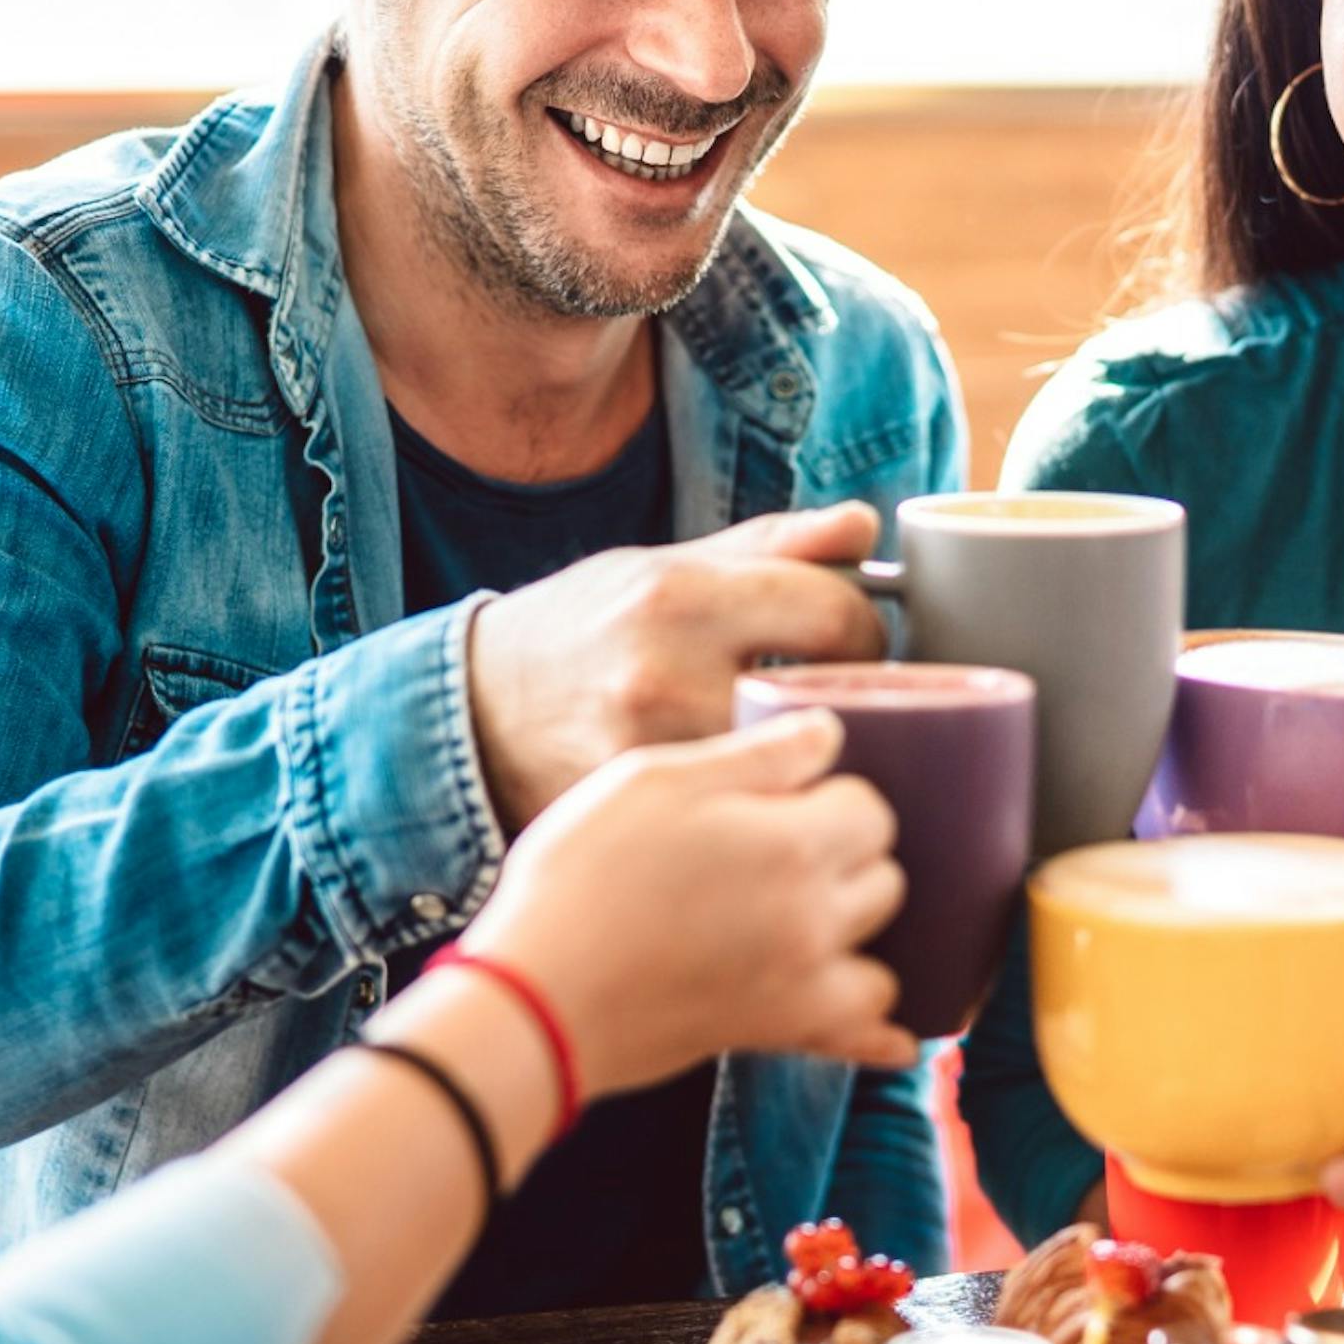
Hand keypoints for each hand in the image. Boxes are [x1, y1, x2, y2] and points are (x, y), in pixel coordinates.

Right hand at [447, 709, 915, 1088]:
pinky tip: (894, 1032)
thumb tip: (830, 733)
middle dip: (850, 857)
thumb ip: (756, 754)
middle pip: (885, 876)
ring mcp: (803, 983)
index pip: (870, 807)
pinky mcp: (777, 1032)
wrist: (536, 994)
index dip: (831, 795)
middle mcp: (815, 918)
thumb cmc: (582, 877)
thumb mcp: (654, 780)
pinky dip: (881, 1034)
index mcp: (793, 845)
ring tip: (813, 918)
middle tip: (786, 850)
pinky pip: (863, 1038)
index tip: (789, 798)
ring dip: (860, 935)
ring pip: (884, 954)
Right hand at [465, 505, 890, 826]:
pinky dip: (761, 804)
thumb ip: (771, 547)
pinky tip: (748, 793)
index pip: (834, 614)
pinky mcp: (644, 817)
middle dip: (851, 703)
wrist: (476, 713)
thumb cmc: (584, 630)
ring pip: (792, 769)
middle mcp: (664, 674)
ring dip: (811, 761)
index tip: (858, 645)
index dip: (868, 632)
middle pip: (824, 699)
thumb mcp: (663, 566)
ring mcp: (652, 755)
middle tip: (839, 703)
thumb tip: (862, 525)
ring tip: (798, 748)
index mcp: (679, 595)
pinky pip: (742, 814)